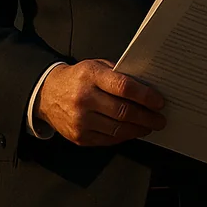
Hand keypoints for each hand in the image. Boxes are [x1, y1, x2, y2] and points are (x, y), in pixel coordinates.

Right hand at [37, 58, 166, 146]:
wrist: (47, 94)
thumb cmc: (78, 78)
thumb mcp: (95, 66)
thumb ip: (118, 75)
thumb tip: (147, 88)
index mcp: (90, 76)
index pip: (124, 87)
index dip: (145, 96)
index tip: (159, 101)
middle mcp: (84, 98)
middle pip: (123, 111)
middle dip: (147, 117)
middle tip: (160, 118)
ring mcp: (80, 120)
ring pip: (118, 129)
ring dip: (139, 129)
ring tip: (149, 126)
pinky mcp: (79, 136)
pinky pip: (108, 140)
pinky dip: (124, 136)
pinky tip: (133, 131)